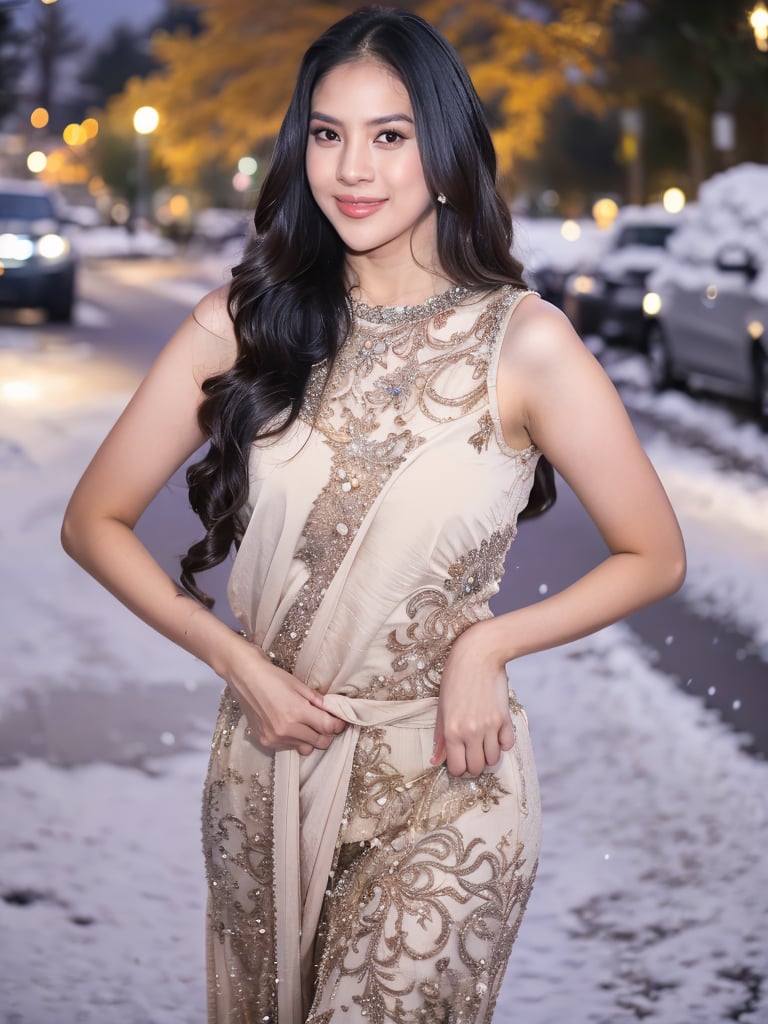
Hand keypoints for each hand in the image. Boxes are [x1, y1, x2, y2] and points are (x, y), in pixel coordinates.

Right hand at [224, 637, 346, 755]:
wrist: (245, 677)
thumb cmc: (273, 677)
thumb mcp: (300, 686)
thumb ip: (318, 702)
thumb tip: (333, 713)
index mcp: (297, 712)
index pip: (328, 727)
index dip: (338, 725)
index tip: (340, 721)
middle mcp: (286, 729)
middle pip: (320, 742)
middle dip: (327, 734)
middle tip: (326, 723)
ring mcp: (275, 738)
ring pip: (305, 748)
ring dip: (310, 738)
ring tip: (305, 724)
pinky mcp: (266, 741)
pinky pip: (289, 747)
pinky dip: (294, 740)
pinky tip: (289, 726)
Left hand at [430, 624, 515, 776]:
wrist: (478, 655)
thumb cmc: (455, 678)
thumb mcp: (442, 707)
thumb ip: (440, 737)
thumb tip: (436, 760)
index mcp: (451, 731)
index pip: (457, 768)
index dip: (458, 768)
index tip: (459, 759)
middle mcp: (471, 732)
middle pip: (476, 768)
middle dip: (473, 766)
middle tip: (470, 753)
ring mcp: (490, 726)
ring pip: (493, 759)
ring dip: (488, 756)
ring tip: (482, 744)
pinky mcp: (505, 718)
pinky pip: (508, 745)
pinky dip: (502, 744)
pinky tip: (495, 734)